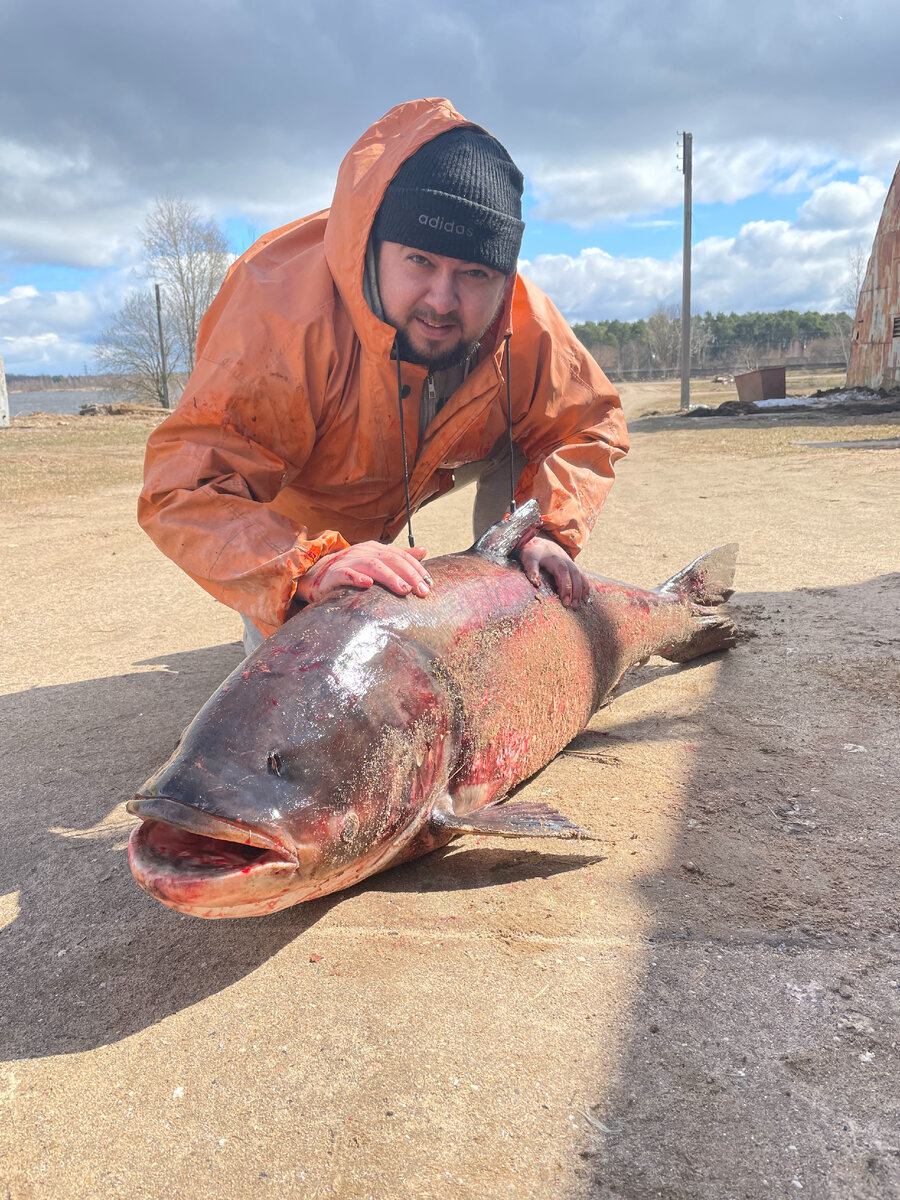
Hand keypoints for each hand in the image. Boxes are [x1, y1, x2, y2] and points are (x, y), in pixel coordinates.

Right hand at [295, 541, 431, 604]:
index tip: (430, 583)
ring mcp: (348, 561)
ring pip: (372, 565)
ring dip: (390, 577)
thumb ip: (399, 557)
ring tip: (404, 590)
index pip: (400, 555)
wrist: (316, 577)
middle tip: (422, 591)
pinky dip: (357, 578)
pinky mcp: (334, 573)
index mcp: (375, 549)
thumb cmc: (350, 571)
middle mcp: (363, 551)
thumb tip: (424, 550)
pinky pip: (345, 574)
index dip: (416, 568)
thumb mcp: (376, 562)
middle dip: (409, 575)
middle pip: (390, 559)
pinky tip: (368, 584)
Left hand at [517, 534, 587, 608]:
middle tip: (573, 606)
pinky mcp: (571, 566)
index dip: (566, 587)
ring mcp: (570, 563)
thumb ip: (531, 568)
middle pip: (575, 576)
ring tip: (580, 604)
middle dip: (575, 591)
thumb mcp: (529, 558)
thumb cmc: (532, 551)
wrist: (538, 542)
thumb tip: (534, 582)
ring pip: (580, 576)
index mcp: (556, 559)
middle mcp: (566, 560)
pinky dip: (585, 586)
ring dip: (582, 590)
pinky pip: (582, 575)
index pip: (564, 573)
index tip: (565, 601)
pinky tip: (585, 597)